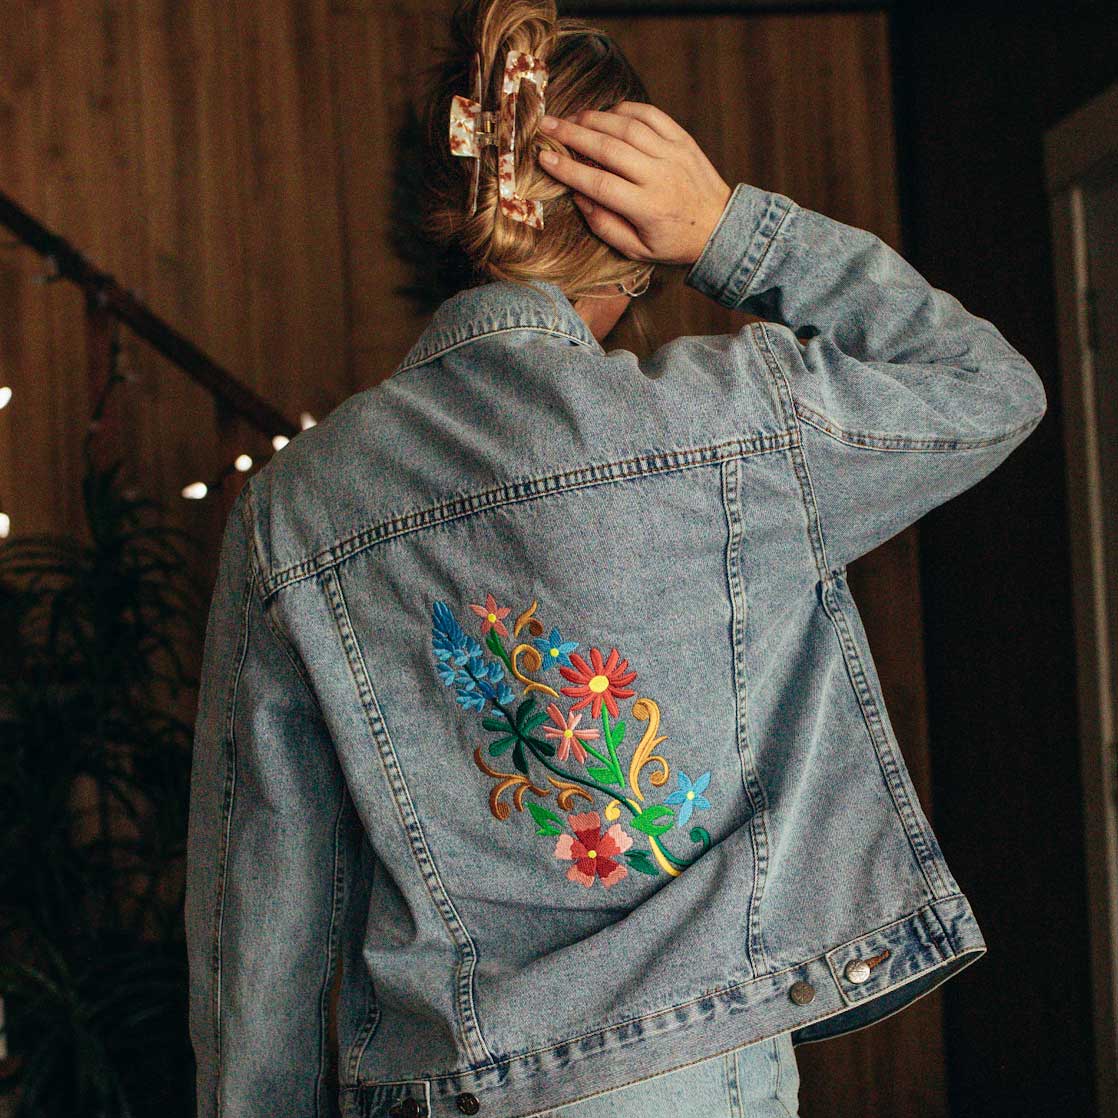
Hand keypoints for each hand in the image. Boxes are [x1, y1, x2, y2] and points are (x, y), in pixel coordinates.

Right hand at [537, 102, 732, 267]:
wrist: (719, 226)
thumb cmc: (673, 243)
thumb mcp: (637, 250)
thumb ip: (605, 227)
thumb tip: (579, 197)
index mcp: (647, 208)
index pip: (599, 184)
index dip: (569, 169)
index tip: (544, 157)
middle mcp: (659, 176)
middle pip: (608, 149)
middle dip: (573, 135)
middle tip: (546, 126)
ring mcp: (672, 154)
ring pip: (627, 127)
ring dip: (595, 118)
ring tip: (572, 118)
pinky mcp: (682, 139)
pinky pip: (650, 115)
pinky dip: (625, 109)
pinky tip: (607, 113)